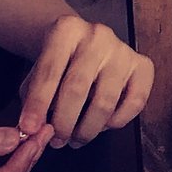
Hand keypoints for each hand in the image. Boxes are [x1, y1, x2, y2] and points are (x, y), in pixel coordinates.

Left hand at [17, 14, 154, 147]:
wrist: (85, 44)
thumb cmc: (58, 64)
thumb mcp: (37, 72)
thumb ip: (32, 99)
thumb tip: (33, 131)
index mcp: (66, 30)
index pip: (49, 71)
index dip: (38, 104)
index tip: (29, 129)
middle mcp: (97, 35)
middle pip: (77, 87)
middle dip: (63, 122)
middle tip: (56, 141)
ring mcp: (122, 50)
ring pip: (105, 101)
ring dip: (88, 129)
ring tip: (75, 139)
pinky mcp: (143, 65)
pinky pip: (135, 102)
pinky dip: (117, 122)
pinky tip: (103, 126)